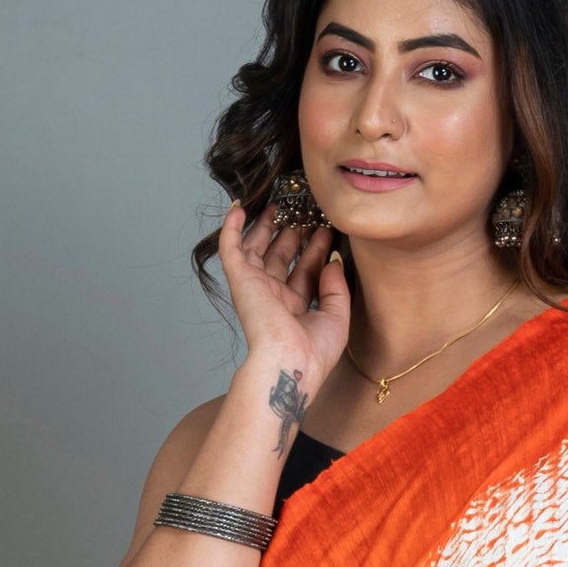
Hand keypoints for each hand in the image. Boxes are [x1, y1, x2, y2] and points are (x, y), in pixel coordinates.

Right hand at [215, 199, 351, 414]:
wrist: (289, 363)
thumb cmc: (313, 353)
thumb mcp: (337, 317)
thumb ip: (337, 287)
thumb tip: (333, 259)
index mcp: (295, 308)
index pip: (306, 269)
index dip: (316, 248)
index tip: (328, 227)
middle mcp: (274, 296)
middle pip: (282, 255)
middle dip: (293, 232)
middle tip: (305, 209)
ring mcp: (256, 287)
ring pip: (258, 248)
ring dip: (266, 226)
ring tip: (279, 203)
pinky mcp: (240, 280)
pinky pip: (230, 248)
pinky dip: (231, 228)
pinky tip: (238, 207)